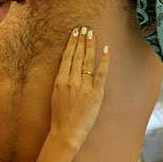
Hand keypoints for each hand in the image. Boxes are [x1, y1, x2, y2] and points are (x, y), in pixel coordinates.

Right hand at [50, 26, 109, 152]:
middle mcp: (72, 81)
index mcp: (60, 80)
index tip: (75, 33)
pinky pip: (101, 73)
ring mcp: (84, 87)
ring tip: (91, 34)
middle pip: (78, 55)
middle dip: (81, 40)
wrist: (65, 133)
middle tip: (85, 28)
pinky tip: (106, 50)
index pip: (67, 57)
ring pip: (88, 61)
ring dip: (90, 46)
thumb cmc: (59, 117)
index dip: (72, 43)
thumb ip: (62, 81)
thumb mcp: (55, 95)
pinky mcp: (96, 94)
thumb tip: (67, 68)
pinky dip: (104, 61)